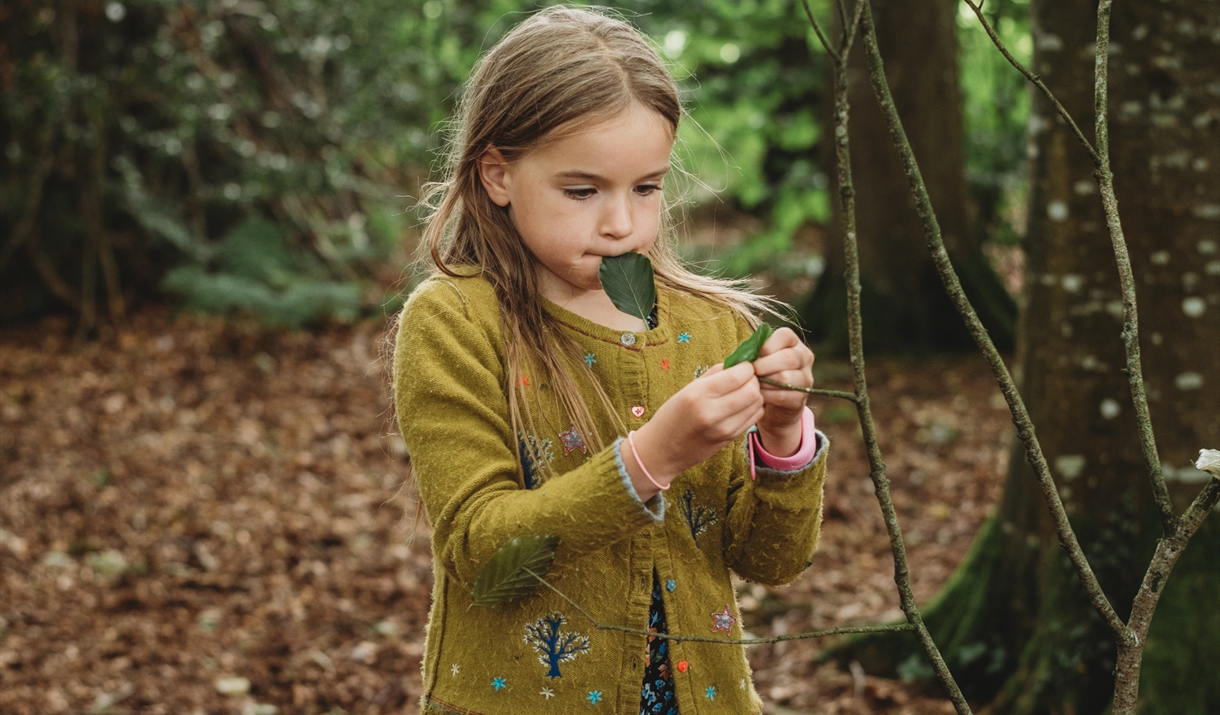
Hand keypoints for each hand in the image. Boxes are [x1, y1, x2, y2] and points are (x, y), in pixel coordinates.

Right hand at [626, 361, 762, 498]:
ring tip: (742, 392)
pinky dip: (753, 408)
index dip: (746, 367)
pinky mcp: (731, 439)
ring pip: (757, 404)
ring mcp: (724, 429)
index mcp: (698, 395)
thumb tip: (739, 362)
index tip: (742, 365)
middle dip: (753, 380)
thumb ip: (715, 374)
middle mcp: (712, 413)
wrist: (663, 451)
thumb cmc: (672, 415)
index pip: (738, 376)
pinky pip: (754, 417)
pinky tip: (741, 405)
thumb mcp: (687, 389)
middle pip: (752, 391)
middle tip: (745, 378)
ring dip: (755, 394)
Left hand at [751, 327, 814, 456]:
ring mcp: (807, 377)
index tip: (752, 356)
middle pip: (789, 356)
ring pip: (790, 375)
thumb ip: (750, 355)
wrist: (769, 410)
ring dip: (769, 381)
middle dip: (767, 364)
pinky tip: (762, 398)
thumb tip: (739, 355)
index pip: (784, 335)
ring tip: (755, 386)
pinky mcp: (804, 397)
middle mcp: (803, 357)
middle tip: (752, 373)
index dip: (767, 346)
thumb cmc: (756, 381)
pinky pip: (789, 394)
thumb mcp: (752, 364)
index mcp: (790, 343)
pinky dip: (772, 395)